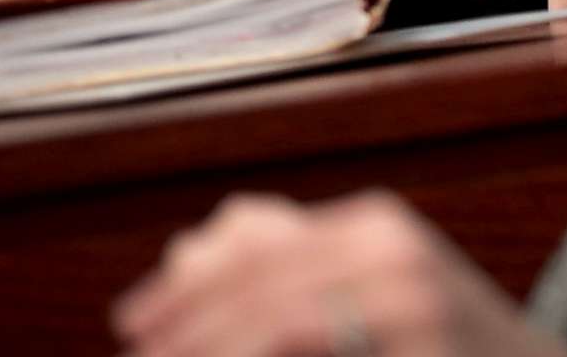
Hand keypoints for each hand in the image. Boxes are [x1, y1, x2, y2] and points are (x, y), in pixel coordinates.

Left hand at [112, 191, 566, 356]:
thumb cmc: (434, 341)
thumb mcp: (372, 285)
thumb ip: (300, 266)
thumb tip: (193, 245)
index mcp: (372, 222)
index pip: (256, 243)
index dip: (185, 283)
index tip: (132, 320)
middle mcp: (393, 247)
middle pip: (262, 281)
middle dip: (188, 325)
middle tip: (139, 351)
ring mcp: (413, 296)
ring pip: (284, 320)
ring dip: (216, 347)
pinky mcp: (423, 341)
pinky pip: (319, 349)